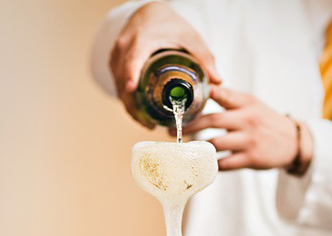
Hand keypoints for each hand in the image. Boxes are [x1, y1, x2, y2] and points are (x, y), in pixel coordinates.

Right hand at [110, 2, 220, 126]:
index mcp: (140, 40)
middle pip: (124, 81)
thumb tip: (217, 81)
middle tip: (150, 125)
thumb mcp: (189, 37)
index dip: (131, 74)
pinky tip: (141, 114)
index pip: (132, 59)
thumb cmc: (167, 24)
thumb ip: (203, 57)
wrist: (147, 15)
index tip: (132, 89)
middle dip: (135, 106)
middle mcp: (123, 49)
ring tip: (148, 124)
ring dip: (132, 108)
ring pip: (119, 88)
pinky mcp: (114, 66)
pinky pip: (118, 87)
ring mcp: (116, 59)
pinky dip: (128, 101)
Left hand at [182, 85, 312, 170]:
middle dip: (189, 126)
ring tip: (183, 149)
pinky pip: (225, 163)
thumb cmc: (266, 121)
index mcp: (246, 103)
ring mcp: (249, 140)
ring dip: (197, 147)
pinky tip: (201, 163)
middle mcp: (247, 119)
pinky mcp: (251, 159)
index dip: (200, 94)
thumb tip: (204, 90)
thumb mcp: (252, 104)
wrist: (293, 142)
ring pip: (215, 144)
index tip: (180, 99)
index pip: (221, 94)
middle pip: (212, 121)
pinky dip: (211, 164)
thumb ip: (230, 99)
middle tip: (171, 131)